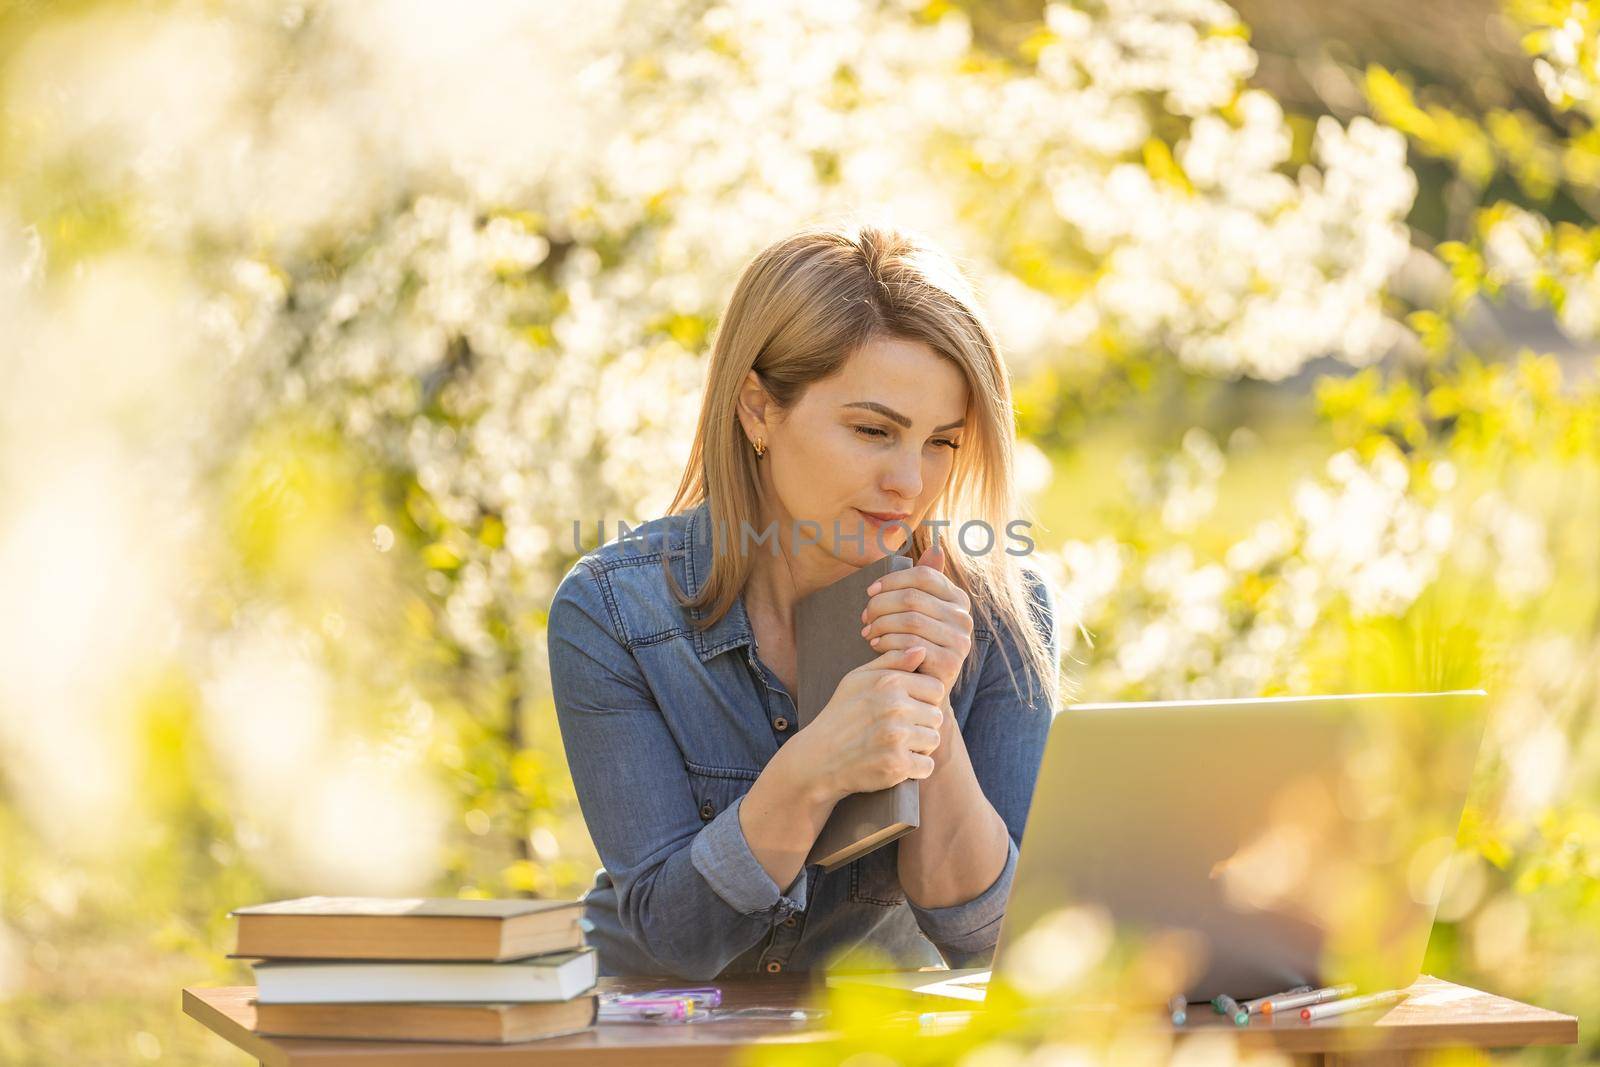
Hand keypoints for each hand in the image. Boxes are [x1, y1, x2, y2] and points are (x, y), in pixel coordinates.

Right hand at [801, 645, 945, 799]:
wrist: (817, 758)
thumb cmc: (840, 715)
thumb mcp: (857, 679)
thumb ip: (892, 661)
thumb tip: (922, 650)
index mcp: (889, 682)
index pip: (935, 689)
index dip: (923, 700)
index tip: (906, 710)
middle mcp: (895, 707)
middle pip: (937, 716)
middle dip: (922, 724)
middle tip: (897, 731)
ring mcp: (897, 737)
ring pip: (933, 740)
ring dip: (919, 747)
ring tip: (895, 746)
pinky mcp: (897, 765)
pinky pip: (927, 766)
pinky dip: (915, 768)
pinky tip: (895, 763)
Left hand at [860, 541, 973, 696]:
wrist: (922, 687)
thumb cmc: (915, 643)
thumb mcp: (920, 611)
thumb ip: (926, 582)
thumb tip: (936, 547)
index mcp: (958, 599)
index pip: (923, 575)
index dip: (892, 580)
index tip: (870, 591)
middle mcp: (964, 618)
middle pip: (912, 597)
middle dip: (881, 605)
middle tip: (864, 616)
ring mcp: (960, 641)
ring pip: (909, 620)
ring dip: (881, 624)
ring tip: (867, 631)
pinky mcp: (950, 663)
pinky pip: (910, 643)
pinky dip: (888, 642)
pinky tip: (876, 645)